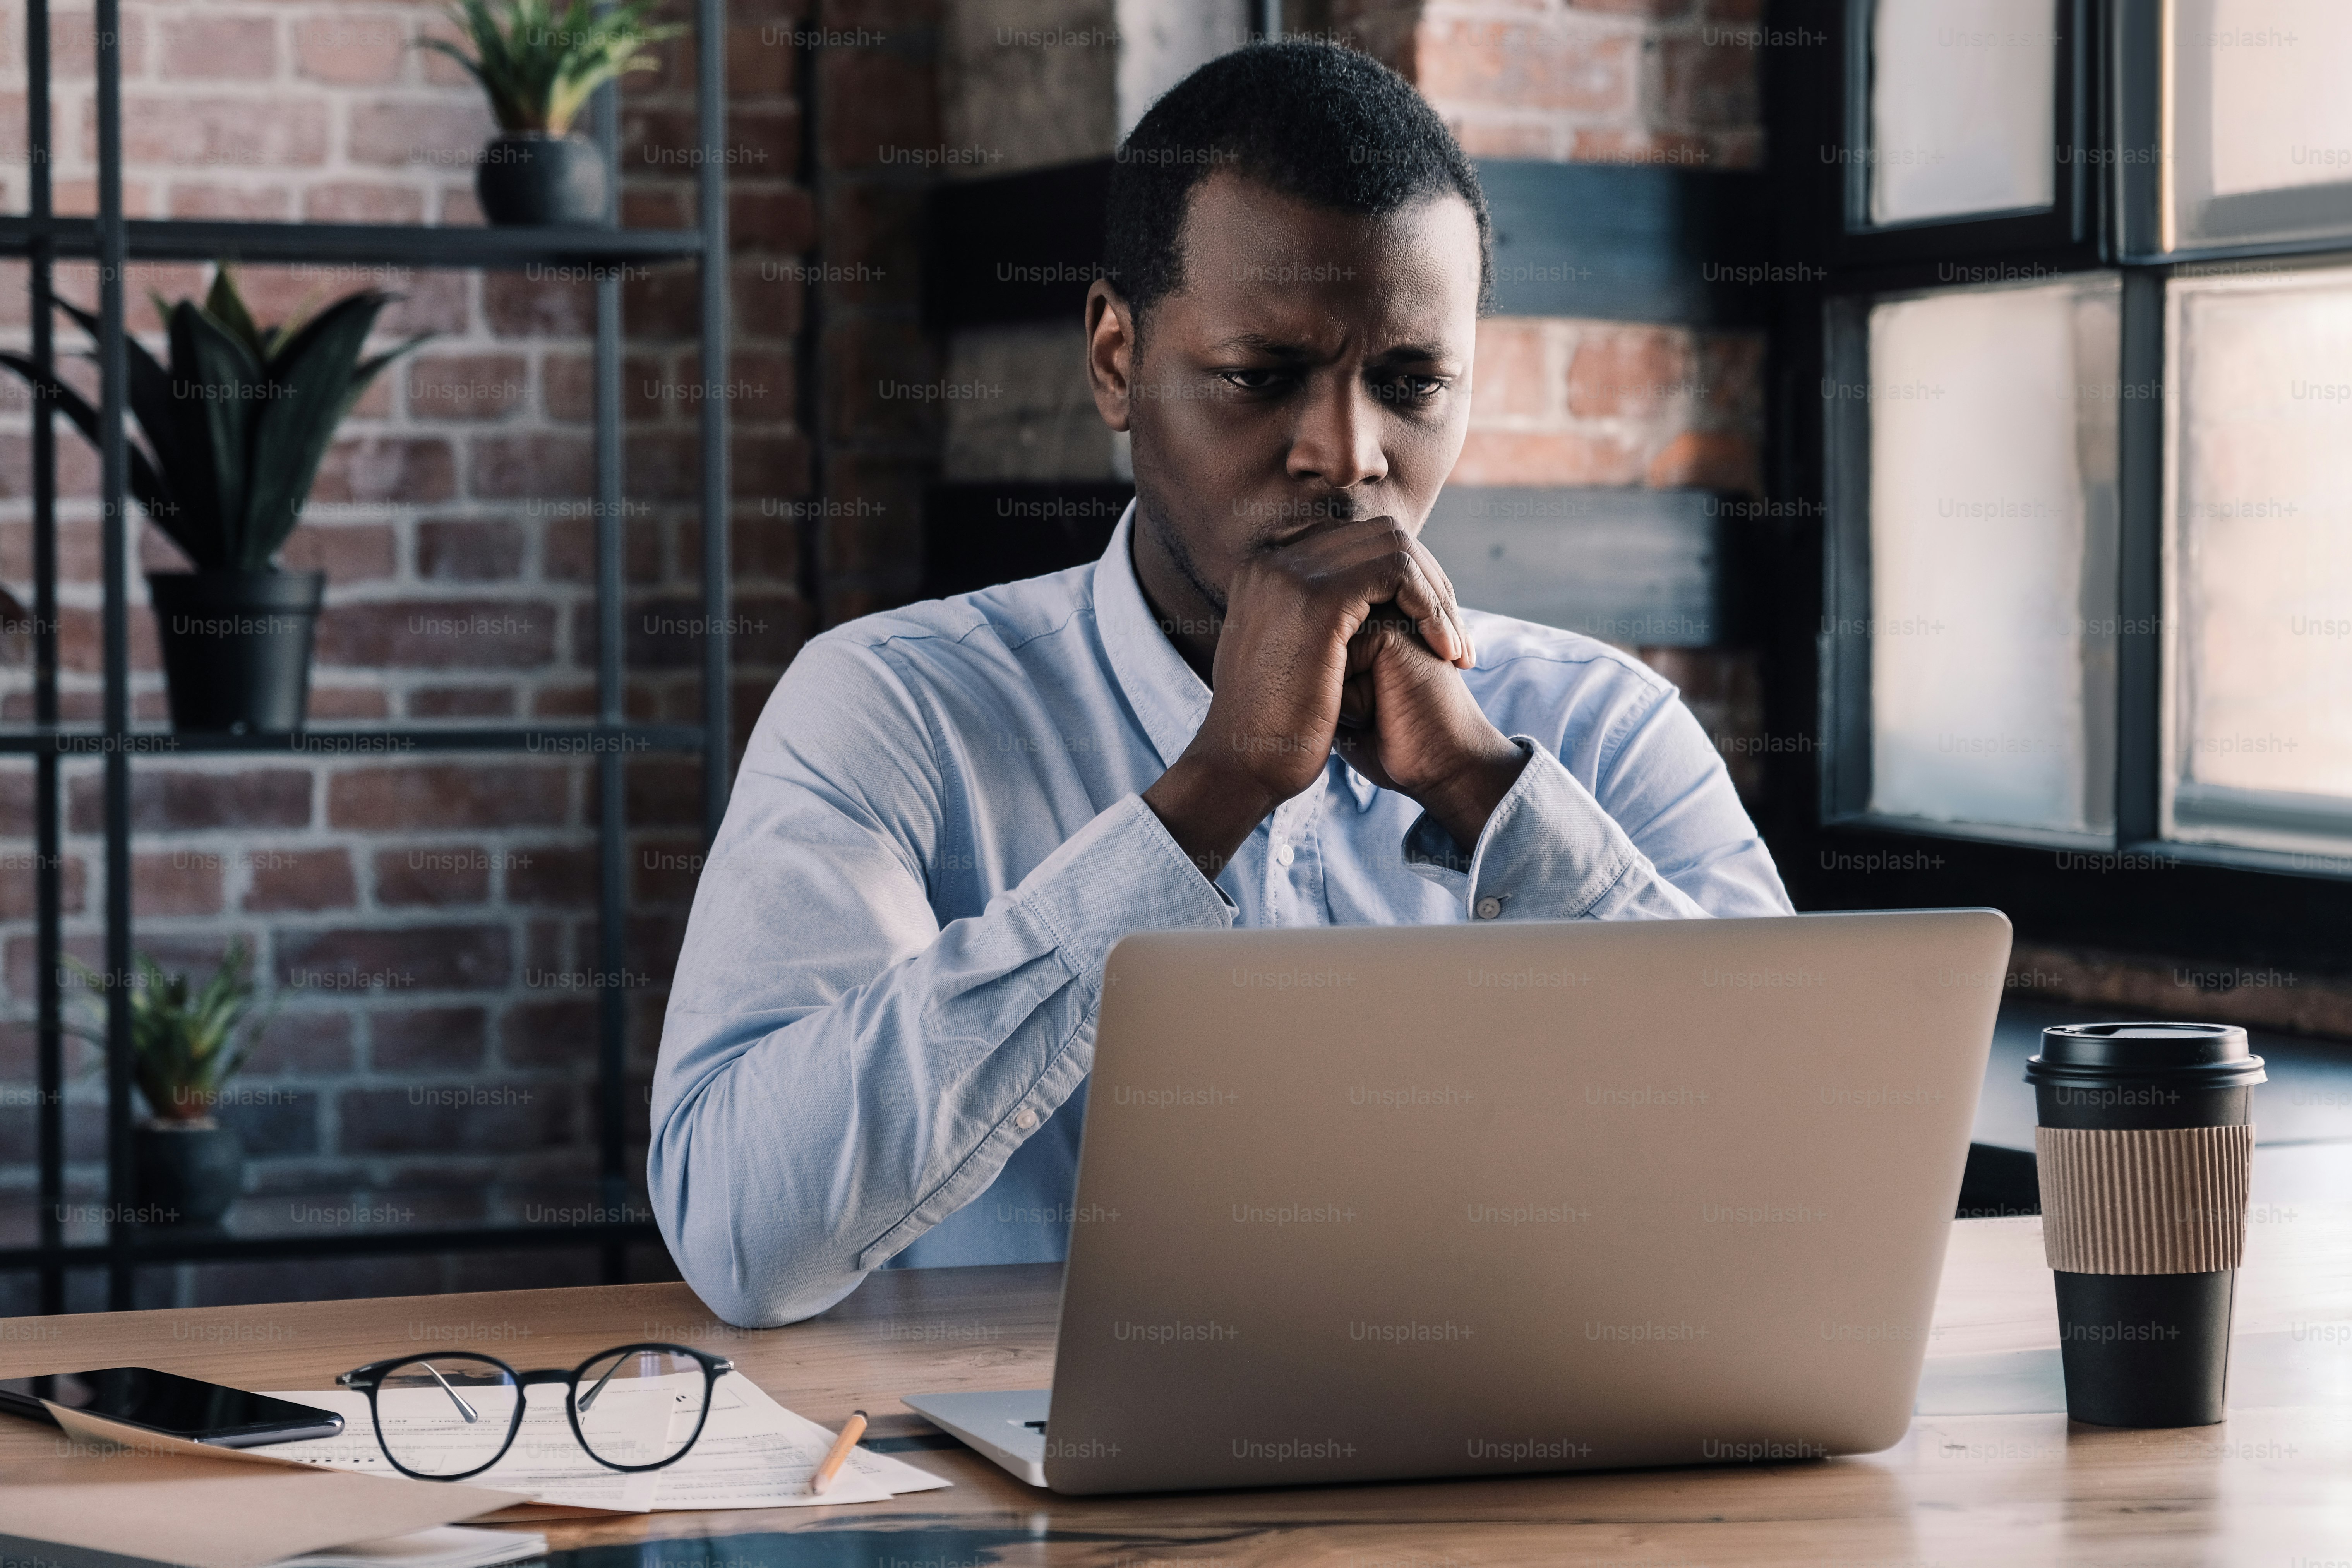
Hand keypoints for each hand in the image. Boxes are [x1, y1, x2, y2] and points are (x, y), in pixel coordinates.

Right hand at [1142, 516, 1508, 874]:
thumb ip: (1312, 614)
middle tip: (1454, 635)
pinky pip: (1399, 573)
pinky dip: (1432, 607)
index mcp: (1264, 563)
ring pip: (1396, 547)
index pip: (1356, 540)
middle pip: (1380, 535)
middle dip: (1428, 580)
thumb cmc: (1273, 724)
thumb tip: (1360, 602)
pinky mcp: (1320, 598)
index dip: (1404, 577)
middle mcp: (1272, 555)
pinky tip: (1445, 650)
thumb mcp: (1287, 651)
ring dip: (1437, 595)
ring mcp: (1292, 571)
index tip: (1430, 626)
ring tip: (1455, 646)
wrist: (1243, 765)